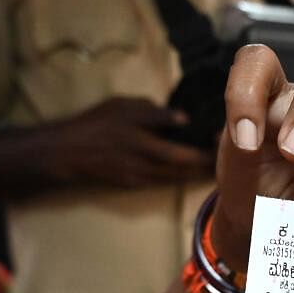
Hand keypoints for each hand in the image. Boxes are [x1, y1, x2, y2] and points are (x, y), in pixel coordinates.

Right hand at [49, 97, 214, 187]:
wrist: (65, 153)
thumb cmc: (95, 124)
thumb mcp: (123, 107)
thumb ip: (154, 112)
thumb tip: (184, 118)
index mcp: (142, 141)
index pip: (183, 149)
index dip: (205, 147)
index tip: (221, 137)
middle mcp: (144, 164)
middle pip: (185, 167)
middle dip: (207, 162)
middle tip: (228, 153)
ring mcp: (140, 177)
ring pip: (178, 177)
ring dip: (197, 171)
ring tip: (217, 161)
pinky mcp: (135, 185)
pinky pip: (165, 180)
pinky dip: (181, 175)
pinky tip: (193, 168)